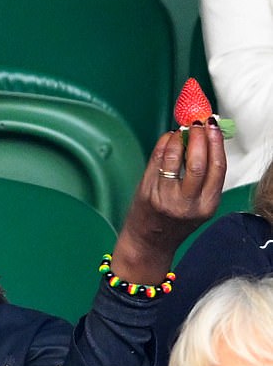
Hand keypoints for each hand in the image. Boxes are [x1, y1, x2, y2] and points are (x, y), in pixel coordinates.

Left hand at [111, 119, 225, 283]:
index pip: (218, 168)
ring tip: (181, 130)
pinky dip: (163, 145)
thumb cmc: (175, 220)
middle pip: (199, 162)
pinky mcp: (147, 193)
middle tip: (197, 123)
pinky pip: (156, 161)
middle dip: (199, 137)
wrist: (149, 242)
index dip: (216, 143)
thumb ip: (205, 178)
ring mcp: (165, 199)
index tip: (213, 126)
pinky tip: (167, 139)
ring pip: (175, 159)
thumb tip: (208, 138)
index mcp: (207, 205)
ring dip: (178, 138)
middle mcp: (188, 204)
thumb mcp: (198, 204)